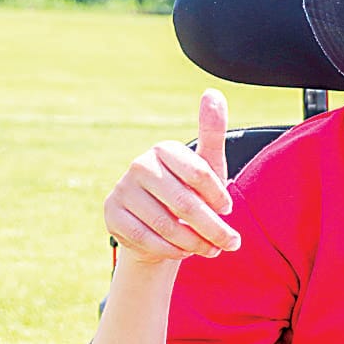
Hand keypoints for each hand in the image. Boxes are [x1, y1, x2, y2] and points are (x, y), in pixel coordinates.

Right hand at [104, 89, 240, 262]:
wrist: (156, 225)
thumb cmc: (188, 191)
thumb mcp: (207, 164)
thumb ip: (212, 131)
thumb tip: (213, 93)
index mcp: (164, 149)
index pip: (200, 173)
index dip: (218, 196)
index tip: (229, 209)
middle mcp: (139, 165)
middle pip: (185, 204)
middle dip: (213, 228)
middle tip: (232, 243)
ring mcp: (122, 190)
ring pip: (167, 226)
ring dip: (195, 243)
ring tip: (211, 249)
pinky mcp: (112, 215)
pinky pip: (148, 239)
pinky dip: (172, 250)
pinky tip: (184, 251)